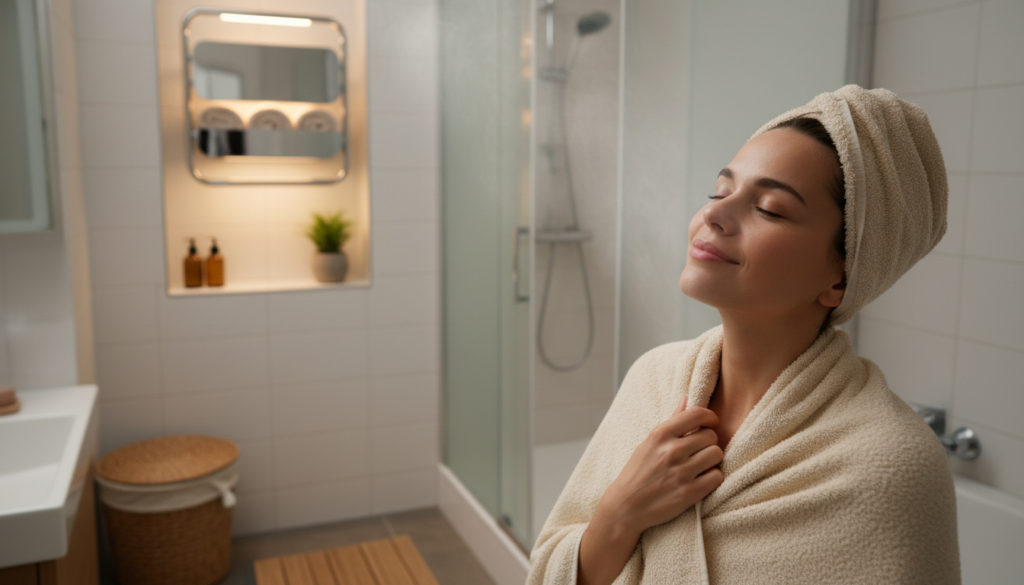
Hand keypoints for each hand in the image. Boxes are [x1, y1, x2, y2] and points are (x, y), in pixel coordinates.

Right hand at [599, 396, 723, 537]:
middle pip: (711, 436)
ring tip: (701, 464)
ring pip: (716, 455)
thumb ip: (671, 420)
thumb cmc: (638, 471)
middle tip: (701, 450)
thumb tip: (686, 398)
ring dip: (712, 460)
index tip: (711, 423)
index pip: (697, 414)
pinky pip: (717, 477)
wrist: (626, 506)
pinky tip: (702, 479)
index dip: (710, 417)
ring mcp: (680, 473)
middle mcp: (671, 451)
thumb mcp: (649, 442)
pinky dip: (713, 477)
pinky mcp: (689, 493)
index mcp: (660, 434)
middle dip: (709, 442)